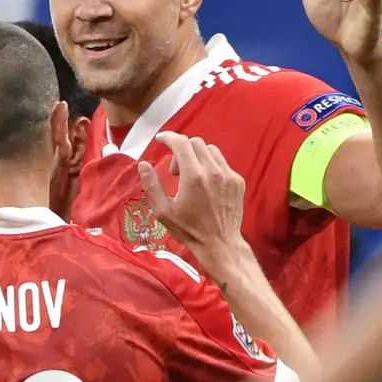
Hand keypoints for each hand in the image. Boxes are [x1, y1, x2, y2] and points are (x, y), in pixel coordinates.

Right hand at [138, 132, 246, 263]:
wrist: (220, 244)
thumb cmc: (189, 230)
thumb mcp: (163, 211)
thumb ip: (151, 185)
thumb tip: (143, 165)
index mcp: (193, 177)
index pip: (181, 143)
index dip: (168, 137)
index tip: (161, 140)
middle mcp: (213, 171)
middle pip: (195, 143)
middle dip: (180, 150)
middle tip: (174, 171)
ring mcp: (228, 175)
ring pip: (210, 150)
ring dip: (196, 156)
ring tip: (190, 175)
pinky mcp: (237, 181)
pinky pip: (222, 163)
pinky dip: (210, 165)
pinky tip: (205, 183)